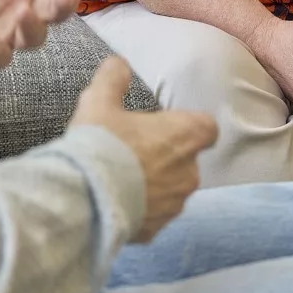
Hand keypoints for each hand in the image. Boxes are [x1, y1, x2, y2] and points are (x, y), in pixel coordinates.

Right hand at [69, 58, 217, 241]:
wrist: (86, 196)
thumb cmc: (100, 143)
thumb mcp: (99, 100)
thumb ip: (114, 77)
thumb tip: (119, 63)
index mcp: (185, 136)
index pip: (207, 127)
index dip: (188, 125)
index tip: (165, 124)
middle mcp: (189, 172)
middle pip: (186, 160)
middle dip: (165, 155)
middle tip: (132, 150)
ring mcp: (175, 204)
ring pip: (171, 190)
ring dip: (154, 183)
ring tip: (120, 178)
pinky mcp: (158, 230)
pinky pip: (153, 215)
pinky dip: (140, 209)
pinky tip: (115, 200)